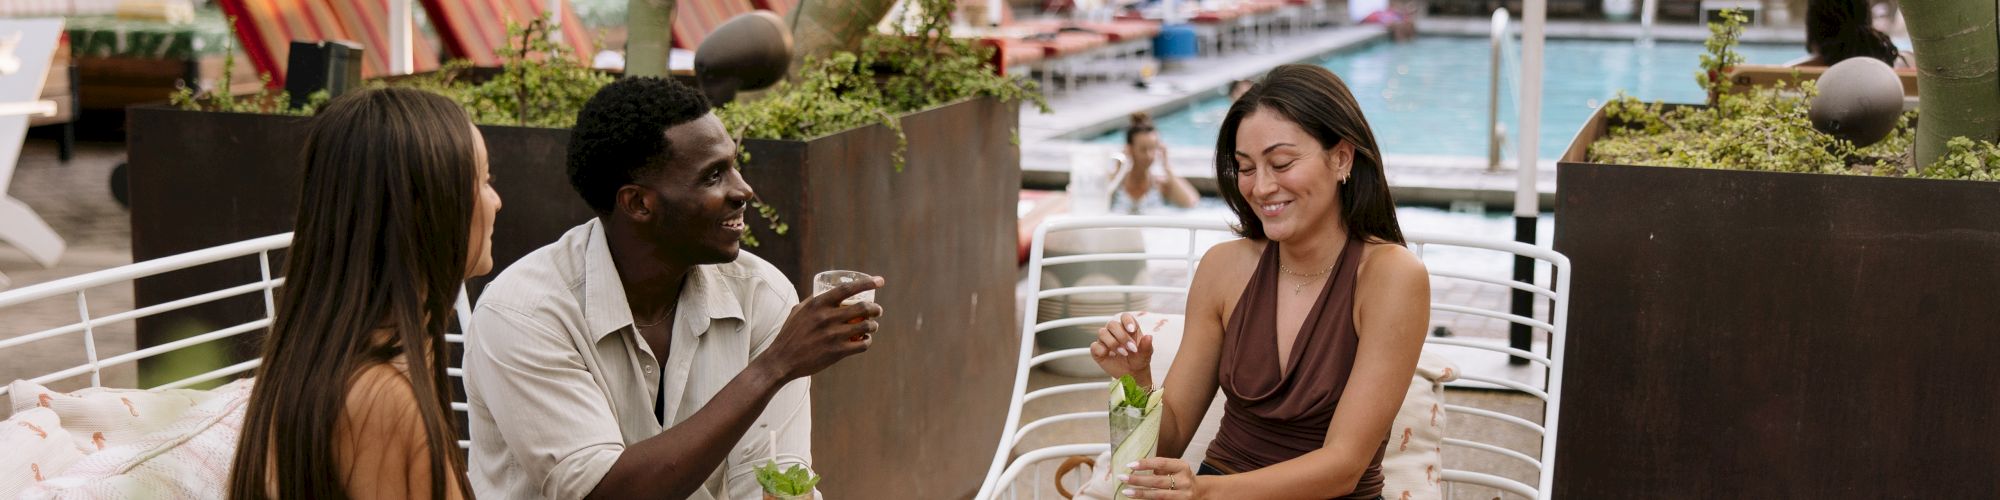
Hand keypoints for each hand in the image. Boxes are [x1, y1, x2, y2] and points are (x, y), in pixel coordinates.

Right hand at [756, 276, 884, 381]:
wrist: (781, 360)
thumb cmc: (790, 334)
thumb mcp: (798, 311)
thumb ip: (814, 301)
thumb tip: (828, 292)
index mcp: (817, 304)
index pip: (847, 289)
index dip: (866, 283)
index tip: (880, 281)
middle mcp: (827, 318)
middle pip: (862, 308)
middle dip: (875, 309)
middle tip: (878, 310)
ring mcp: (833, 335)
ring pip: (866, 326)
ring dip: (874, 325)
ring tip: (873, 326)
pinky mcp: (837, 352)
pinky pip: (862, 344)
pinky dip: (867, 341)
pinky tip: (865, 340)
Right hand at [1090, 312, 1153, 386]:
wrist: (1132, 374)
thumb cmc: (1139, 360)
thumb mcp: (1145, 355)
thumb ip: (1147, 346)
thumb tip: (1149, 337)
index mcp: (1128, 328)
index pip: (1124, 317)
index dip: (1127, 321)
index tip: (1132, 330)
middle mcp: (1115, 331)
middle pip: (1112, 324)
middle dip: (1122, 336)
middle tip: (1131, 349)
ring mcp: (1105, 340)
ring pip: (1102, 332)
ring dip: (1113, 343)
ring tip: (1123, 353)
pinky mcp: (1097, 350)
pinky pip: (1095, 346)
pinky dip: (1102, 350)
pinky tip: (1110, 356)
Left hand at [1118, 458, 1200, 498]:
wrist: (1200, 492)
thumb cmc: (1181, 477)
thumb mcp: (1175, 468)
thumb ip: (1160, 467)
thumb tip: (1135, 466)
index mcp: (1182, 467)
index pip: (1161, 463)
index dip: (1145, 464)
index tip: (1130, 465)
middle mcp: (1184, 481)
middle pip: (1158, 481)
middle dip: (1138, 480)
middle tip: (1123, 478)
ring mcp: (1183, 496)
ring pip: (1158, 495)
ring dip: (1140, 494)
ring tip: (1126, 492)